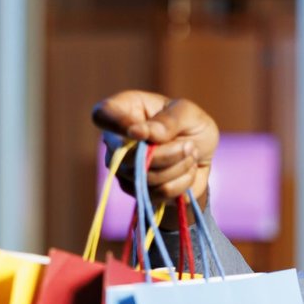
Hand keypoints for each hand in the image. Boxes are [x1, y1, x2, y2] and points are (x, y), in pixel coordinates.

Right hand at [91, 90, 217, 207]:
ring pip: (145, 178)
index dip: (117, 124)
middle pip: (127, 156)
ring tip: (190, 154)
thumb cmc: (189, 124)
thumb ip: (167, 120)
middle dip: (166, 155)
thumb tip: (139, 132)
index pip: (102, 115)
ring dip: (178, 167)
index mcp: (123, 110)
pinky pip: (158, 193)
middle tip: (189, 146)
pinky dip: (181, 183)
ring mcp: (123, 168)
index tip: (140, 131)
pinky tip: (186, 170)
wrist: (201, 153)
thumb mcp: (187, 112)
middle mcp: (116, 141)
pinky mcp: (137, 190)